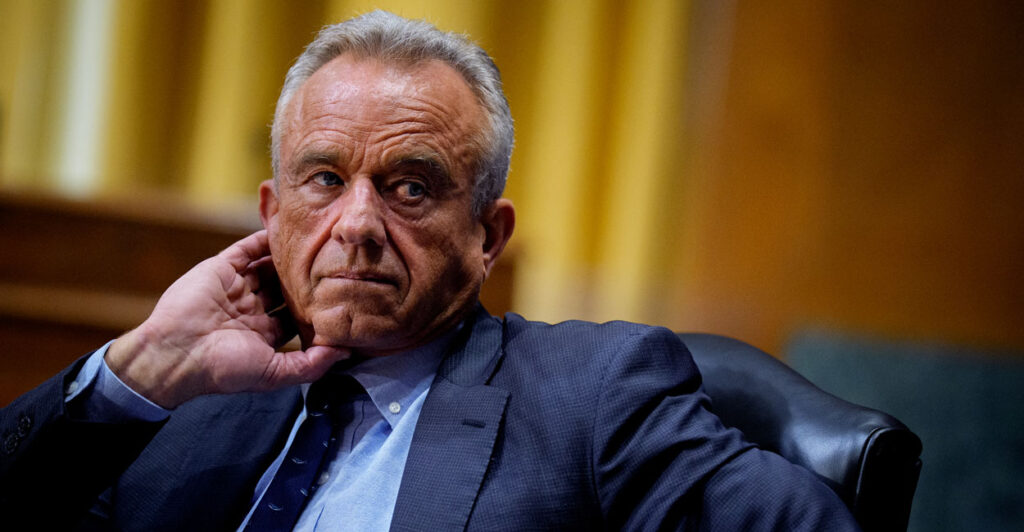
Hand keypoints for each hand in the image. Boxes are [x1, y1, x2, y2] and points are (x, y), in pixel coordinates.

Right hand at [106, 230, 348, 408]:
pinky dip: (265, 237)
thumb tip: (346, 353)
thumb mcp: (274, 374)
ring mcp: (236, 287)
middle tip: (334, 263)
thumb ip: (311, 365)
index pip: (297, 316)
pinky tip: (287, 228)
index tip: (342, 296)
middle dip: (306, 279)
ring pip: (269, 266)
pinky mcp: (221, 268)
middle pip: (285, 288)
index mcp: (264, 334)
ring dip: (289, 256)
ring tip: (316, 241)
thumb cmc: (224, 369)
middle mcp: (252, 308)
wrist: (177, 353)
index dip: (317, 308)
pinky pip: (246, 248)